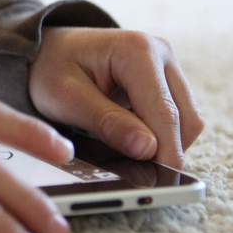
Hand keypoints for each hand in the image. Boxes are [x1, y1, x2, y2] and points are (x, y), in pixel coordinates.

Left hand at [28, 27, 204, 168]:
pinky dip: (161, 133)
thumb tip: (148, 149)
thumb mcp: (67, 99)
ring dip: (166, 141)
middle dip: (169, 149)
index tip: (161, 181)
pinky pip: (177, 116)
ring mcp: (167, 65)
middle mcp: (161, 53)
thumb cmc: (51, 70)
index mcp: (138, 50)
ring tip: (128, 150)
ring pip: (188, 119)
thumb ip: (107, 123)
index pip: (164, 112)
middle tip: (140, 173)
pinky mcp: (166, 79)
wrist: (45, 51)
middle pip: (186, 117)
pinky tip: (132, 137)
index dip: (166, 151)